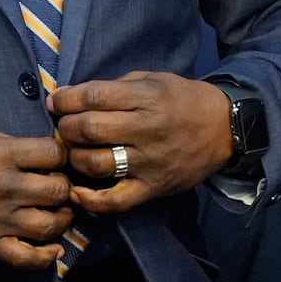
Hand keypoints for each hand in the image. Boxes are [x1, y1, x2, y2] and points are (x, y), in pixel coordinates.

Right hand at [0, 123, 72, 270]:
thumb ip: (8, 143)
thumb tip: (36, 152)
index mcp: (4, 155)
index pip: (57, 155)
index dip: (63, 156)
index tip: (57, 160)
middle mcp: (6, 188)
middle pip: (60, 190)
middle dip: (65, 187)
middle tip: (58, 187)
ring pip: (51, 225)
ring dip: (62, 219)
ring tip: (56, 212)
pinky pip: (25, 258)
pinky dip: (45, 258)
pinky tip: (53, 250)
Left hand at [49, 71, 233, 216]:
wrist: (225, 128)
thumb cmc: (183, 100)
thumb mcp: (153, 80)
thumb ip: (115, 88)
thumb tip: (70, 97)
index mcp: (148, 97)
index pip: (94, 96)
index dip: (66, 99)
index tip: (55, 101)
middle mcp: (148, 129)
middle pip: (89, 129)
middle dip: (66, 127)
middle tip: (65, 127)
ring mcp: (150, 162)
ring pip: (96, 163)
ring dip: (74, 157)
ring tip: (74, 152)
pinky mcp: (153, 187)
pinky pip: (115, 201)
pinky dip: (90, 200)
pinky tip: (76, 192)